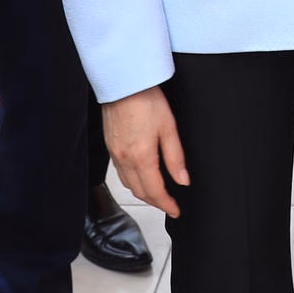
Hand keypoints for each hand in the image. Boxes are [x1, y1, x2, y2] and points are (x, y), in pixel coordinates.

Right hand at [102, 85, 188, 217]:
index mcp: (141, 157)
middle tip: (169, 203)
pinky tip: (140, 175)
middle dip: (155, 201)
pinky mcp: (110, 147)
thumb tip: (183, 180)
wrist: (123, 82)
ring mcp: (115, 154)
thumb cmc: (146, 99)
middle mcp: (125, 159)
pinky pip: (120, 173)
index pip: (155, 191)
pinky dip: (132, 180)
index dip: (167, 204)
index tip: (176, 210)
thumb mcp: (169, 128)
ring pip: (129, 184)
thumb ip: (175, 158)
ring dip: (143, 192)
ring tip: (157, 192)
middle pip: (140, 192)